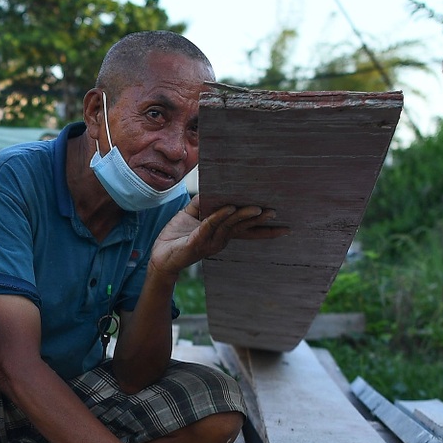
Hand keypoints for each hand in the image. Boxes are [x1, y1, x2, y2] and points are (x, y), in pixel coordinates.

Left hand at [148, 198, 288, 276]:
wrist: (159, 256)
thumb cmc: (176, 236)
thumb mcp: (191, 214)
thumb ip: (203, 202)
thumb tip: (213, 186)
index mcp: (222, 234)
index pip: (247, 231)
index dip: (264, 229)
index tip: (282, 223)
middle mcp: (220, 240)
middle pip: (243, 228)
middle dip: (260, 221)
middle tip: (275, 212)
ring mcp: (209, 242)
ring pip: (230, 226)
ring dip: (243, 216)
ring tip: (258, 208)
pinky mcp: (196, 242)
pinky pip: (209, 226)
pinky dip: (219, 216)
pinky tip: (229, 208)